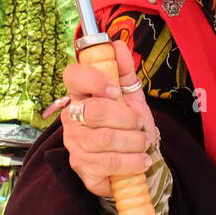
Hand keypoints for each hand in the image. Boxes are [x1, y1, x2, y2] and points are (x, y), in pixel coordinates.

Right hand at [60, 39, 157, 198]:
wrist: (136, 163)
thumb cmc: (129, 127)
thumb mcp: (131, 97)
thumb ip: (124, 72)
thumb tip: (117, 45)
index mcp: (81, 95)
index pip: (73, 75)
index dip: (94, 79)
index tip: (116, 92)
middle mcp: (72, 118)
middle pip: (94, 110)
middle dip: (126, 118)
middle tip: (139, 124)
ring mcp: (74, 145)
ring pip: (104, 139)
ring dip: (133, 142)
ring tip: (143, 144)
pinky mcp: (82, 169)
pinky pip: (107, 163)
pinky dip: (131, 162)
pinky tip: (141, 160)